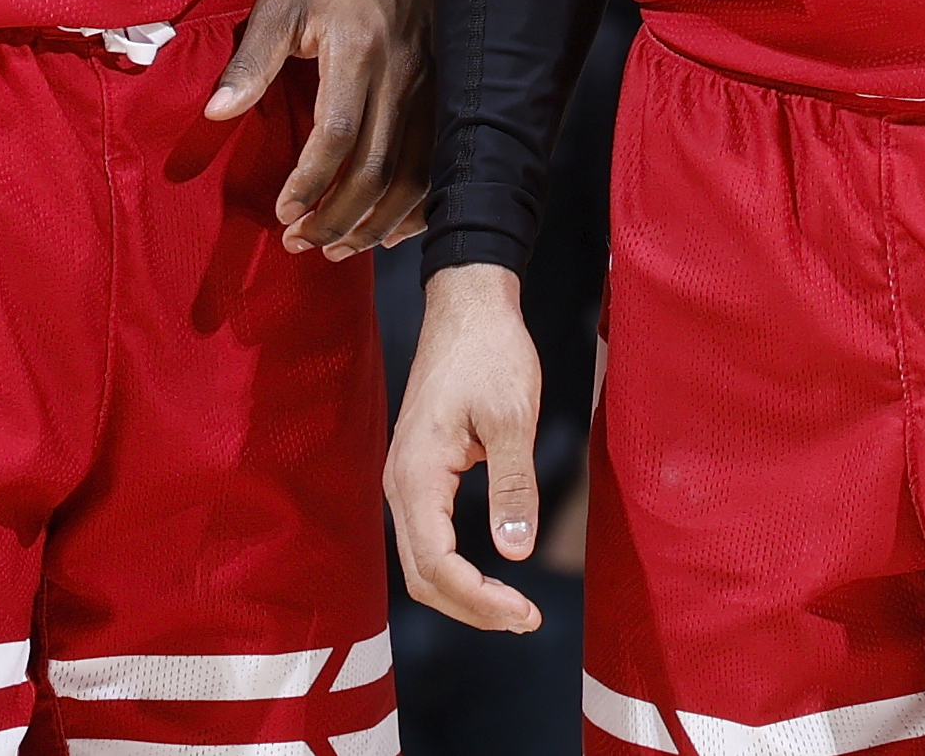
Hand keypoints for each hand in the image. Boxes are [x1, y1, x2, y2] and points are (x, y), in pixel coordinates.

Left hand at [204, 0, 435, 255]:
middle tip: (300, 244)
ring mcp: (434, 87)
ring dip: (374, 223)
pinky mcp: (450, 93)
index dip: (309, 183)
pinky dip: (418, 208)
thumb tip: (217, 115)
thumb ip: (252, 59)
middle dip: (336, 219)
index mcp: (357, 51)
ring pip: (414, 178)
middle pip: (376, 171)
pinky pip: (443, 166)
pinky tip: (391, 229)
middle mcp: (403, 75)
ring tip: (338, 248)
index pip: (337, 136)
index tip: (283, 214)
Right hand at [385, 263, 548, 631]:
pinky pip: (426, 538)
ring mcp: (404, 479)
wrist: (466, 305)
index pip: (436, 563)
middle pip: (422, 575)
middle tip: (525, 619)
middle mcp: (399, 482)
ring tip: (513, 608)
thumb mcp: (513, 417)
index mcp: (417, 473)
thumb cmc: (491, 352)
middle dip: (471, 607)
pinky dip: (454, 567)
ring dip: (462, 593)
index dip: (478, 598)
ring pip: (421, 561)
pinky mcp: (418, 473)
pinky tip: (489, 573)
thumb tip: (515, 552)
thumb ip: (513, 485)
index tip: (524, 612)